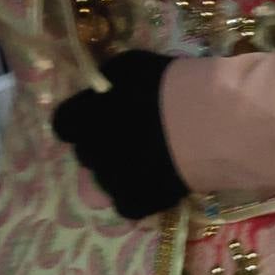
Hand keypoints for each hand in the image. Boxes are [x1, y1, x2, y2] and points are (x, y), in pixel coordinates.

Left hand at [48, 49, 189, 220]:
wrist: (211, 124)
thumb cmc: (172, 86)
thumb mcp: (130, 68)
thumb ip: (109, 87)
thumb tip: (106, 94)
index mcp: (83, 117)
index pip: (63, 125)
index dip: (80, 122)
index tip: (96, 119)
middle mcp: (90, 152)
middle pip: (86, 153)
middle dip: (102, 147)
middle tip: (131, 138)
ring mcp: (112, 181)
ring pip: (103, 182)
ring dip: (118, 174)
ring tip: (147, 163)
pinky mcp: (137, 203)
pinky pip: (126, 205)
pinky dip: (138, 197)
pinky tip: (157, 183)